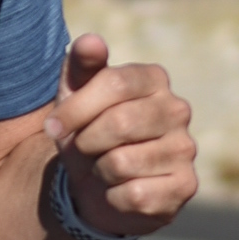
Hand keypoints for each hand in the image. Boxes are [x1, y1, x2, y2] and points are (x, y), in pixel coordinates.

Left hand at [43, 31, 197, 235]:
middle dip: (86, 142)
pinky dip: (113, 197)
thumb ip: (80, 66)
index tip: (52, 127)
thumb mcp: (74, 96)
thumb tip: (90, 42)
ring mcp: (185, 149)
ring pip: (122, 162)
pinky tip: (119, 190)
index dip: (76, 109)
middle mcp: (177, 110)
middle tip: (83, 148)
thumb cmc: (87, 130)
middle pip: (119, 123)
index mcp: (154, 79)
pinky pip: (135, 195)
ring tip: (104, 167)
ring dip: (98, 171)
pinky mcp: (185, 186)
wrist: (97, 184)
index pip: (113, 83)